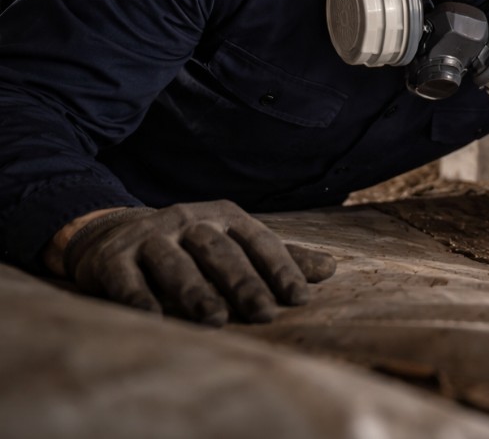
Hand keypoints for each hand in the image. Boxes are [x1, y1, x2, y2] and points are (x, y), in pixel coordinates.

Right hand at [62, 200, 335, 325]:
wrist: (111, 234)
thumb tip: (331, 268)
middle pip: (219, 251)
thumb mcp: (234, 243)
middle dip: (242, 282)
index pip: (258, 241)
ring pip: (174, 263)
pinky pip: (126, 279)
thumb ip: (280, 257)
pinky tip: (153, 318)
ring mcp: (147, 236)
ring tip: (215, 319)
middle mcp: (187, 220)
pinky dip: (139, 297)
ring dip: (195, 291)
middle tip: (263, 313)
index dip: (280, 268)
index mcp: (224, 217)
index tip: (299, 298)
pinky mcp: (111, 257)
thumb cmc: (190, 246)